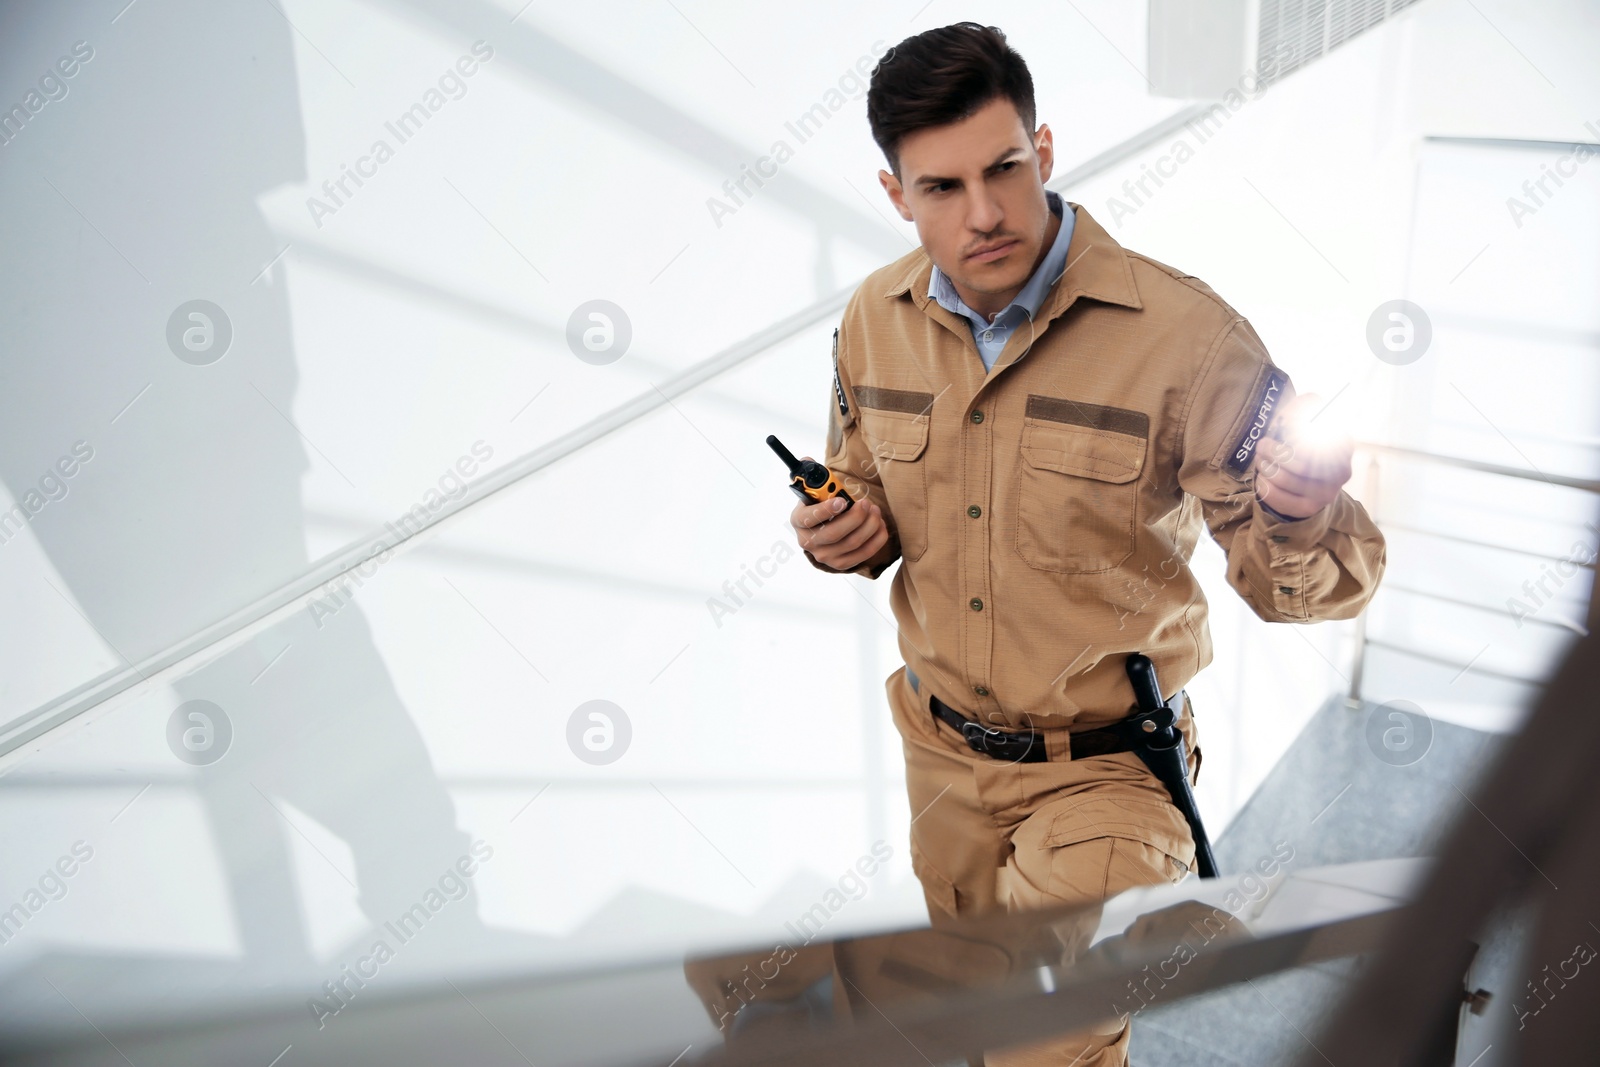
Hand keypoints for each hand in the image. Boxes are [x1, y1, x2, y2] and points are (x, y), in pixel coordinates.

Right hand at [789, 456, 888, 569]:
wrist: (824, 528)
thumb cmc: (821, 504)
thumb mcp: (813, 489)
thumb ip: (810, 473)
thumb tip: (807, 460)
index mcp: (799, 520)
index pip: (809, 518)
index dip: (826, 510)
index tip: (843, 501)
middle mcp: (808, 541)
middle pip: (834, 533)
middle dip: (855, 517)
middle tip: (866, 503)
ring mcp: (824, 556)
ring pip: (852, 543)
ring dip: (869, 525)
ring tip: (875, 510)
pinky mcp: (841, 564)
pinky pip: (864, 553)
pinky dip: (876, 538)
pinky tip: (879, 524)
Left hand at [1253, 393, 1352, 519]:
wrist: (1301, 480)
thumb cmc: (1299, 442)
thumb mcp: (1304, 418)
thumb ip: (1306, 405)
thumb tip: (1312, 400)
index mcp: (1344, 445)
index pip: (1324, 441)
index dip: (1299, 434)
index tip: (1284, 431)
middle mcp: (1341, 472)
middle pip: (1303, 463)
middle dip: (1274, 451)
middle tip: (1262, 445)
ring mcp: (1326, 493)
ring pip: (1287, 479)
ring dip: (1265, 466)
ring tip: (1261, 460)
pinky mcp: (1308, 508)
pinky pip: (1278, 497)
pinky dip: (1264, 485)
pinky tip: (1263, 478)